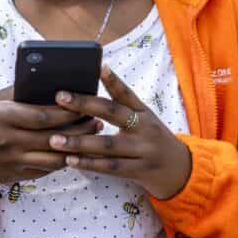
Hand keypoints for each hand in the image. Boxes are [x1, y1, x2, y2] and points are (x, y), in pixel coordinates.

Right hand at [0, 85, 101, 184]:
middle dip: (79, 129)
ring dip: (76, 148)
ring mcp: (11, 161)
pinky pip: (43, 171)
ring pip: (53, 158)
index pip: (43, 116)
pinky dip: (60, 161)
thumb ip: (18, 96)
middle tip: (97, 120)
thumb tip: (49, 88)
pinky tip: (73, 152)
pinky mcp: (13, 176)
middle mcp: (8, 141)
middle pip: (53, 137)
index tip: (84, 103)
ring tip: (91, 137)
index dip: (67, 112)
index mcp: (1, 117)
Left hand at [49, 66, 192, 199]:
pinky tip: (70, 161)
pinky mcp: (139, 171)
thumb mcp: (145, 120)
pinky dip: (89, 164)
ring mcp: (143, 150)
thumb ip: (122, 108)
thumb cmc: (154, 141)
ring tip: (55, 139)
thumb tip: (91, 91)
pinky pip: (110, 167)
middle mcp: (144, 127)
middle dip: (85, 104)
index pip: (126, 93)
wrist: (182, 170)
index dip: (113, 80)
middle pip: (113, 113)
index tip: (97, 66)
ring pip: (107, 144)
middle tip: (60, 98)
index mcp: (144, 112)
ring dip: (79, 142)